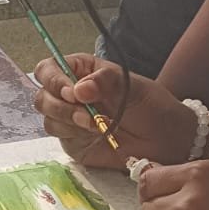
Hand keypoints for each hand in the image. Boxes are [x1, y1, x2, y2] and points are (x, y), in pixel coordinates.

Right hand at [34, 54, 196, 169]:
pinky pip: (59, 137)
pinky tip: (96, 134)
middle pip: (43, 95)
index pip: (49, 69)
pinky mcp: (72, 140)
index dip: (53, 79)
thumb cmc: (151, 107)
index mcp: (81, 71)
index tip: (72, 92)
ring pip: (48, 118)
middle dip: (61, 105)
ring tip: (97, 125)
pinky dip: (74, 135)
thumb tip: (79, 89)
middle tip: (85, 113)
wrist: (165, 140)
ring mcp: (69, 118)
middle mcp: (71, 94)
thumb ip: (105, 82)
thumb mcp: (132, 86)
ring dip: (69, 121)